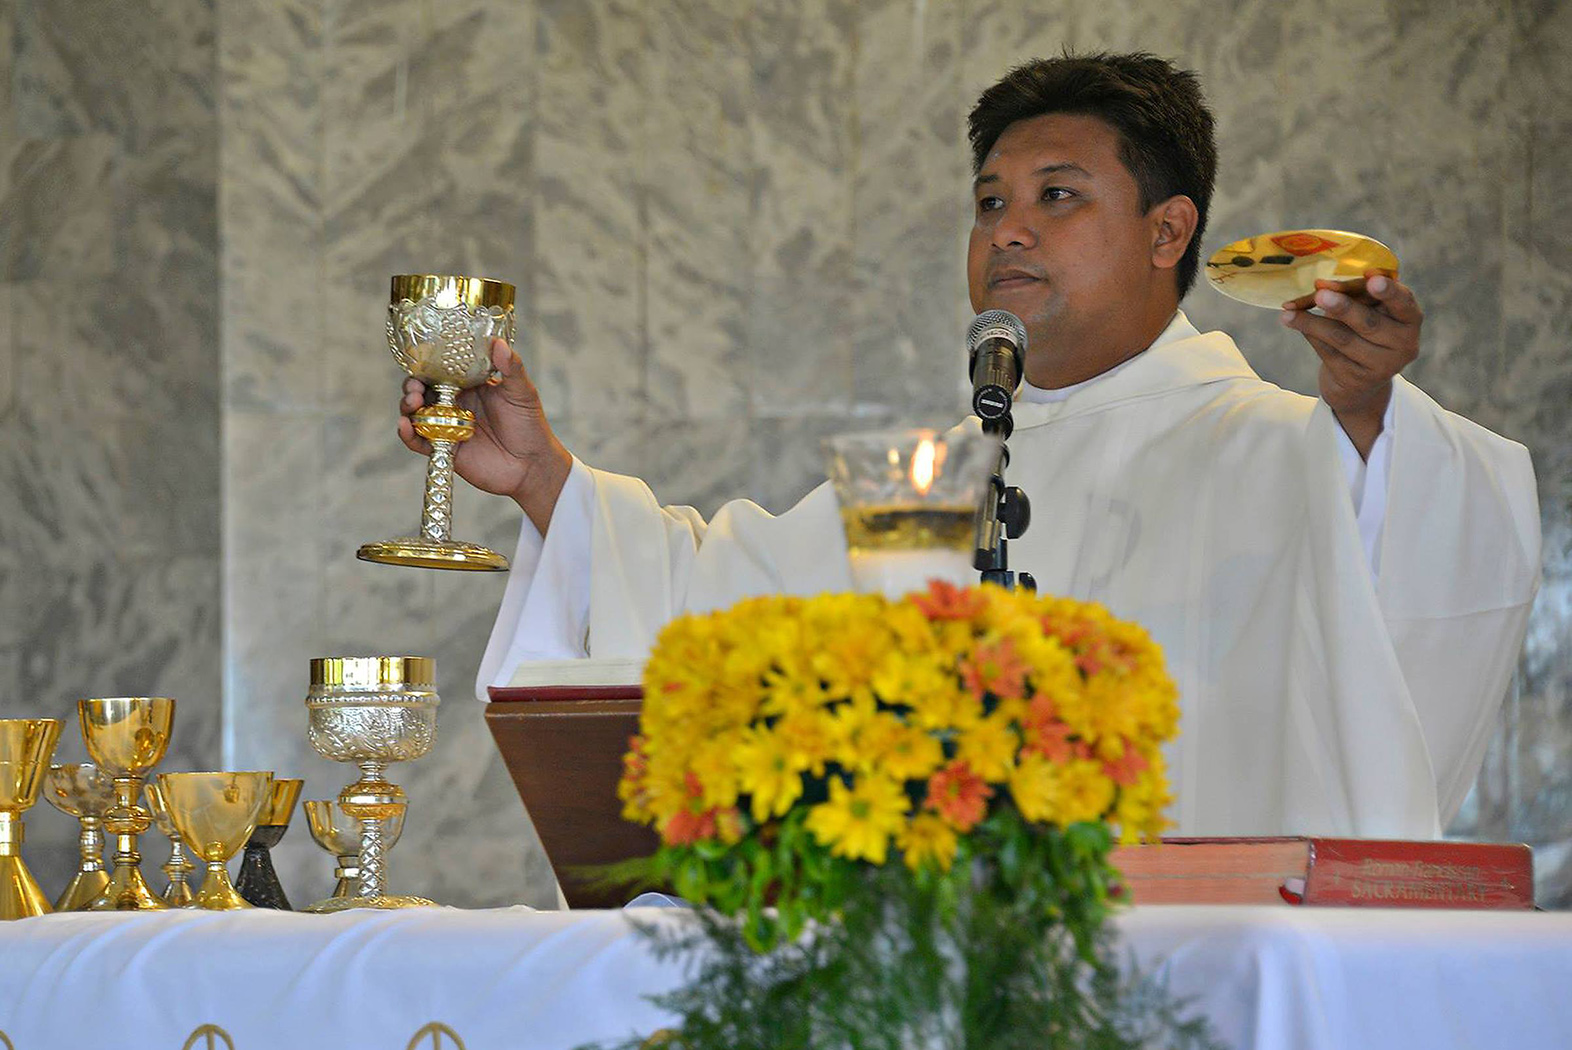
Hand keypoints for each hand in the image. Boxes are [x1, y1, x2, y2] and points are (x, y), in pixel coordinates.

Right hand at [399, 338, 572, 534]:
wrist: (532, 464)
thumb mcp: (522, 392)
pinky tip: (405, 427)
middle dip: (412, 387)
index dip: (427, 366)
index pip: (441, 371)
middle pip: (422, 391)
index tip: (421, 362)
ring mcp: (447, 427)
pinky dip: (408, 435)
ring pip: (417, 414)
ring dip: (407, 407)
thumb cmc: (529, 425)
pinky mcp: (444, 449)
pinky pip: (419, 442)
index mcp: (469, 386)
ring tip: (412, 404)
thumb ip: (511, 368)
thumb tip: (498, 343)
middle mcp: (454, 404)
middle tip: (415, 388)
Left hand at [1279, 272, 1421, 458]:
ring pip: (1342, 339)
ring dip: (1312, 322)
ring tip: (1289, 311)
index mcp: (1410, 319)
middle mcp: (1402, 344)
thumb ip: (1358, 295)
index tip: (1372, 278)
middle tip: (1320, 294)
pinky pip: (1328, 353)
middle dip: (1343, 307)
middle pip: (1369, 323)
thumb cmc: (1365, 328)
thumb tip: (1322, 285)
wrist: (1360, 378)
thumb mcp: (1371, 309)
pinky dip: (1309, 335)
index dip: (1388, 291)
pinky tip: (1292, 322)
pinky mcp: (1356, 379)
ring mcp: (1380, 366)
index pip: (1403, 303)